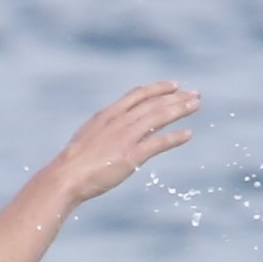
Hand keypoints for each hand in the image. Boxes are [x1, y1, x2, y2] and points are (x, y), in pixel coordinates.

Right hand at [43, 81, 200, 204]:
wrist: (65, 176)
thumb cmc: (73, 162)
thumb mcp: (88, 137)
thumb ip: (104, 130)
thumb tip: (112, 132)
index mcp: (108, 114)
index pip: (138, 95)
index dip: (158, 88)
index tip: (174, 85)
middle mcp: (119, 121)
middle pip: (154, 103)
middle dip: (176, 97)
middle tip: (195, 94)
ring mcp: (126, 137)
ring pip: (159, 117)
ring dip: (180, 109)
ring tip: (196, 105)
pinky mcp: (131, 155)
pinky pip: (159, 142)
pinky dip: (175, 137)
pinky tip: (187, 134)